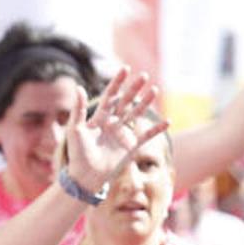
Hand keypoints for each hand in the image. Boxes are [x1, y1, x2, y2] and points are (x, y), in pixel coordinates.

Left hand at [63, 67, 167, 195]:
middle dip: (135, 89)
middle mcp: (112, 123)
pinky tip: (168, 121)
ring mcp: (123, 134)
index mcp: (99, 117)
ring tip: (155, 90)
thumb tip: (79, 87)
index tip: (125, 69)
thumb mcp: (75, 129)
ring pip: (137, 114)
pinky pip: (147, 135)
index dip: (117, 83)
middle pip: (126, 102)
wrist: (86, 175)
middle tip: (144, 76)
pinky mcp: (131, 146)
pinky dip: (157, 129)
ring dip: (146, 103)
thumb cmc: (77, 153)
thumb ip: (78, 109)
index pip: (110, 95)